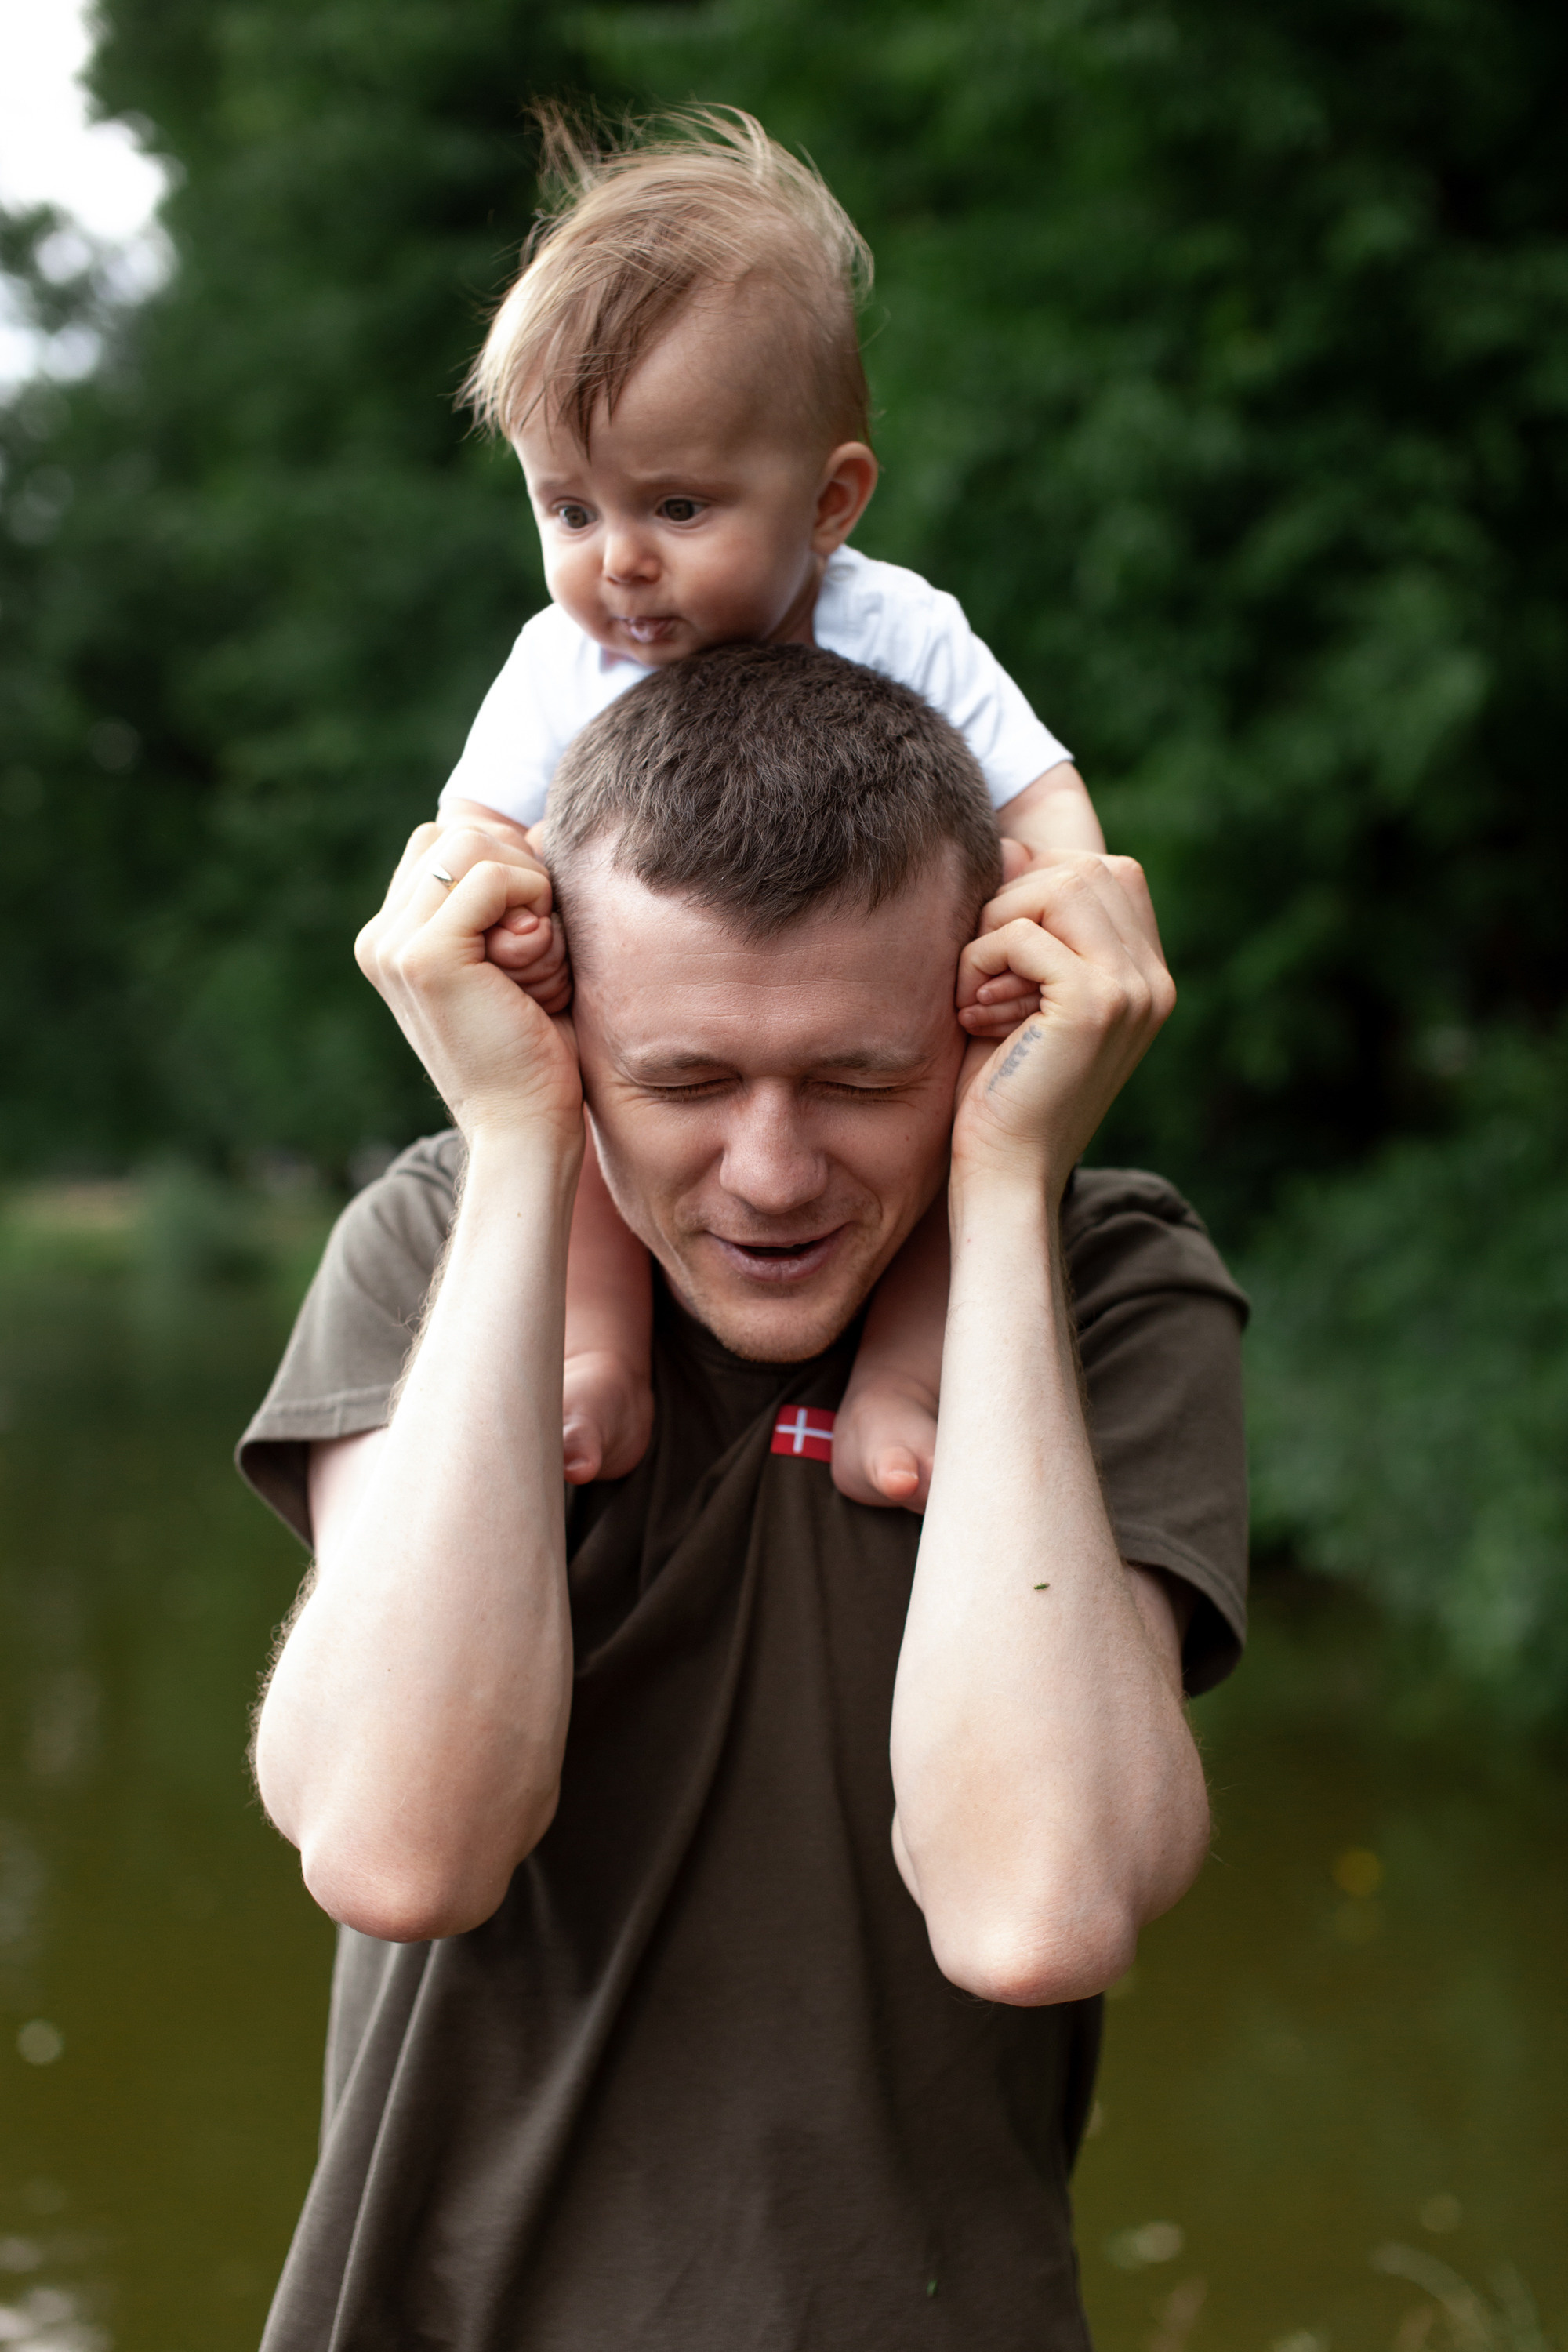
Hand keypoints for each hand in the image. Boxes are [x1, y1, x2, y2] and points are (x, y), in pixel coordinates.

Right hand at [355, 822, 582, 1147]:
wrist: (524, 1127)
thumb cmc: (534, 1049)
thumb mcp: (517, 957)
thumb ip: (508, 895)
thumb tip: (542, 825)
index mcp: (390, 938)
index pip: (446, 842)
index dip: (504, 866)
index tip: (532, 930)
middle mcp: (379, 939)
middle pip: (457, 834)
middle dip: (517, 871)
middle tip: (539, 947)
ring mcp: (394, 946)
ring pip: (473, 845)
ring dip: (529, 888)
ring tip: (537, 957)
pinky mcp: (424, 957)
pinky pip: (491, 877)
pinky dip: (533, 900)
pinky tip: (541, 956)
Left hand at [951, 855, 1173, 1192]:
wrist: (1005, 1172)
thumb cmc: (1000, 1086)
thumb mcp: (1015, 988)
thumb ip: (1024, 919)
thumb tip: (1013, 845)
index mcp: (1147, 976)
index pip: (1103, 873)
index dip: (1036, 890)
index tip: (997, 957)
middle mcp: (1154, 979)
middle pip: (1081, 868)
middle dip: (1013, 906)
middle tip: (983, 979)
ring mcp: (1134, 989)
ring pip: (1056, 887)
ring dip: (994, 931)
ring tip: (978, 995)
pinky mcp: (1096, 1003)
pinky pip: (1021, 934)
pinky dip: (979, 963)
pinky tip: (974, 1015)